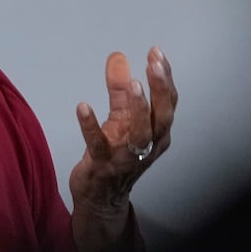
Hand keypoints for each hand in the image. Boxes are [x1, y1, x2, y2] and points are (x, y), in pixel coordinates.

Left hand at [68, 47, 176, 227]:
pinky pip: (98, 146)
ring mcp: (126, 158)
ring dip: (138, 108)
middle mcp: (147, 146)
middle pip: (161, 117)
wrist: (101, 198)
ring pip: (140, 134)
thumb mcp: (120, 119)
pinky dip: (90, 127)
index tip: (157, 54)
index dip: (165, 79)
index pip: (168, 103)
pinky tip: (82, 107)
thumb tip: (118, 57)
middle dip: (160, 90)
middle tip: (154, 64)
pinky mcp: (102, 166)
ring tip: (132, 84)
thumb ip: (119, 89)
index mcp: (156, 133)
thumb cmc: (115, 156)